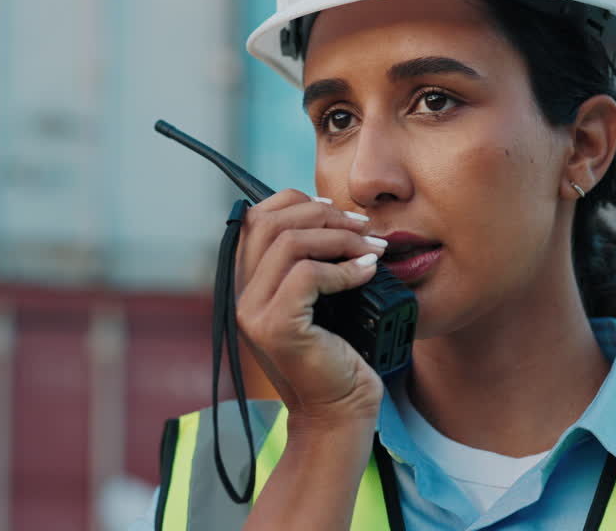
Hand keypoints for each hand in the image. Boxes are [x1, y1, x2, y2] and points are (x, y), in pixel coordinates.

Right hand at [235, 189, 386, 424]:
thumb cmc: (337, 356)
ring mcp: (254, 312)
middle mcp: (242, 295)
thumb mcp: (322, 299)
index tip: (336, 210)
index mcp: (248, 283)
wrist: (338, 413)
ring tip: (373, 248)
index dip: (296, 202)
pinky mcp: (276, 327)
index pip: (257, 217)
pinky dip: (344, 268)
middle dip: (324, 216)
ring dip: (339, 238)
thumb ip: (311, 262)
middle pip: (271, 222)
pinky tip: (368, 273)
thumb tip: (331, 214)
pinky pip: (308, 275)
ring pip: (290, 243)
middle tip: (364, 228)